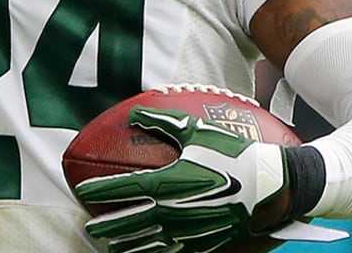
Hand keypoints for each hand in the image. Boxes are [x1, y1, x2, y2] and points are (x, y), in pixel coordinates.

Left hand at [75, 105, 291, 252]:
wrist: (269, 187)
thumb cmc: (233, 154)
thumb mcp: (197, 132)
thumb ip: (162, 122)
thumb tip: (135, 113)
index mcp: (167, 182)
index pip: (124, 188)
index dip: (100, 190)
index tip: (82, 191)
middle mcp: (172, 210)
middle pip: (130, 221)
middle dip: (108, 225)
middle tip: (90, 228)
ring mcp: (187, 229)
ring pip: (148, 240)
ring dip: (127, 242)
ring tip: (111, 245)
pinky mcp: (203, 241)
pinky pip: (172, 249)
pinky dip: (155, 250)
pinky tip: (147, 250)